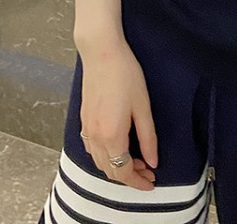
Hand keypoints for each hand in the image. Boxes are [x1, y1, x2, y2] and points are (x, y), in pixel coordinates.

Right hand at [78, 38, 158, 190]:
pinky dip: (104, 156)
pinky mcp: (83, 119)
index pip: (123, 172)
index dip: (138, 182)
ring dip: (116, 167)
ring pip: (99, 161)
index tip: (151, 183)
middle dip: (129, 177)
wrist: (102, 52)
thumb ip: (148, 138)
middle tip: (148, 172)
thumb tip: (152, 162)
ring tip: (136, 160)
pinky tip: (116, 147)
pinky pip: (91, 148)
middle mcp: (95, 137)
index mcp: (112, 136)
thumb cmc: (126, 75)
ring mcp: (86, 128)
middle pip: (109, 170)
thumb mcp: (143, 107)